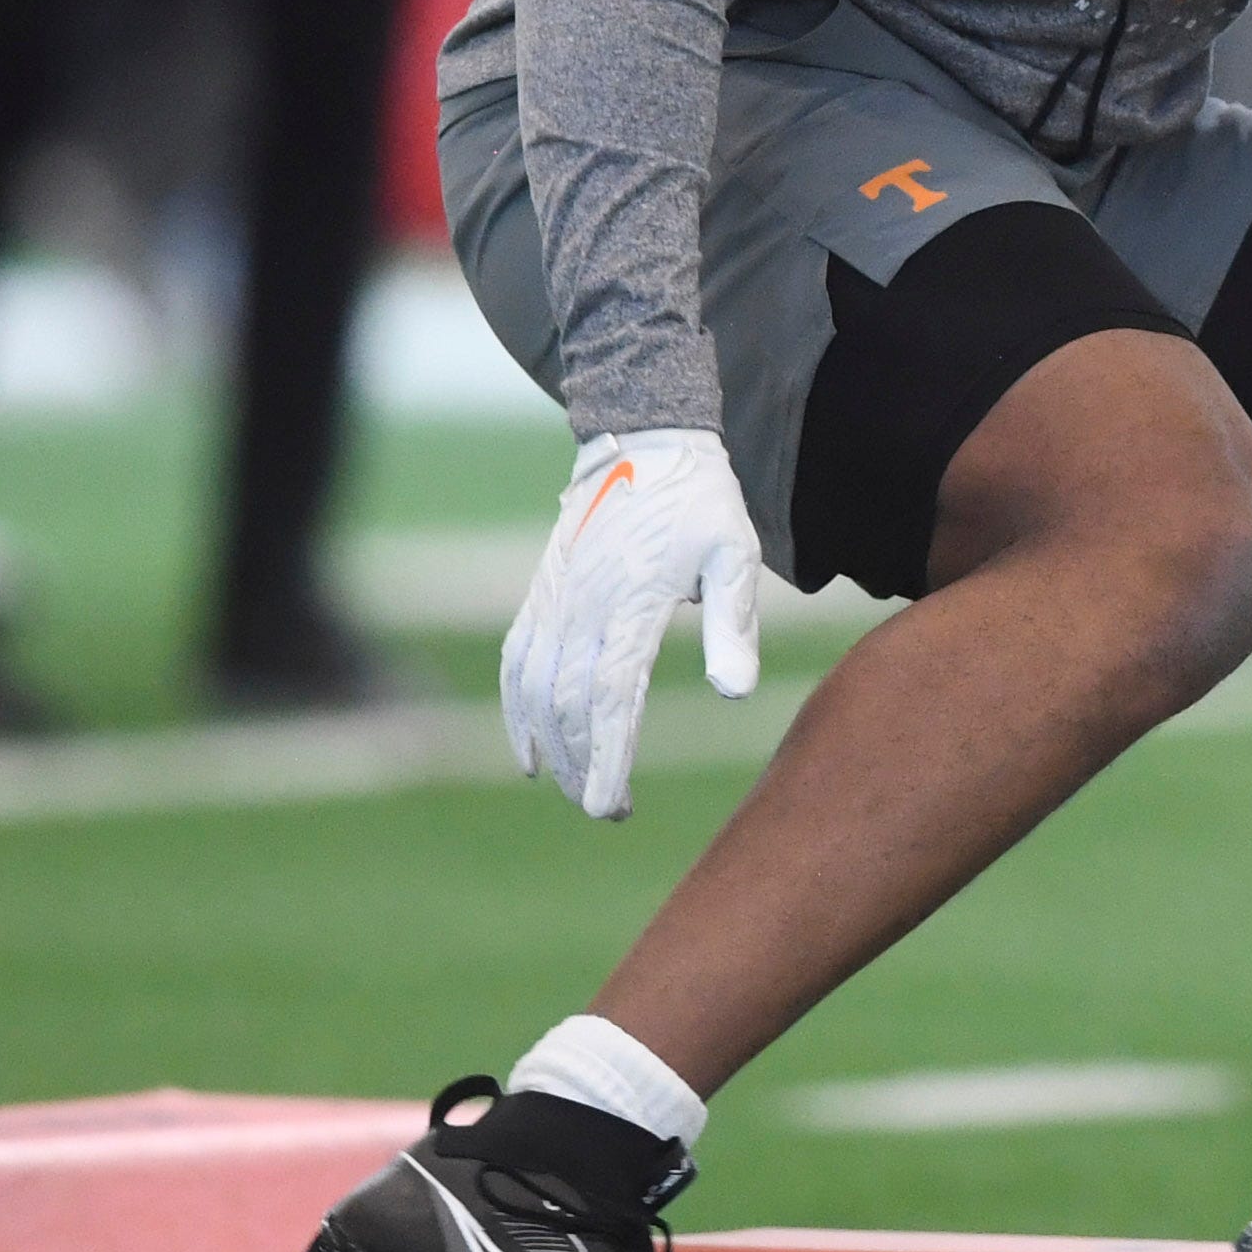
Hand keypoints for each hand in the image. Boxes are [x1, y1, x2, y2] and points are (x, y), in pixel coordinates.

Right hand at [500, 428, 763, 820]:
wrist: (646, 441)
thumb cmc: (701, 504)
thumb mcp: (735, 555)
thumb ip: (732, 624)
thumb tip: (733, 693)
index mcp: (631, 601)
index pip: (611, 696)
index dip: (606, 758)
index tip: (611, 807)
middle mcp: (581, 604)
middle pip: (569, 704)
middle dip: (583, 765)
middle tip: (610, 810)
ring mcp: (554, 598)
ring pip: (536, 689)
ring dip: (551, 747)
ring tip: (576, 788)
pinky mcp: (542, 592)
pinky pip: (517, 661)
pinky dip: (516, 710)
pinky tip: (530, 749)